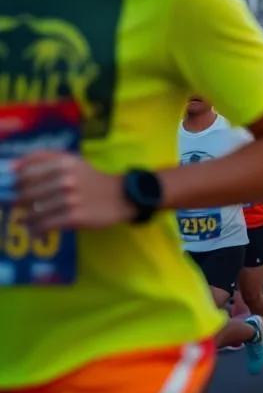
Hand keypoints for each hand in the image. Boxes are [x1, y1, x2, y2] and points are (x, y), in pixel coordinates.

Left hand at [15, 151, 132, 231]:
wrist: (122, 196)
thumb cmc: (93, 178)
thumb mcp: (73, 161)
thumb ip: (44, 158)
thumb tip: (10, 167)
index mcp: (64, 163)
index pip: (26, 171)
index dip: (17, 182)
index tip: (19, 189)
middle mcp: (66, 179)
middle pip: (26, 193)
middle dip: (19, 202)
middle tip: (21, 207)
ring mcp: (70, 199)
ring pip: (33, 211)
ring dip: (27, 219)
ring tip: (29, 222)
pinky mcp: (74, 217)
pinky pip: (45, 225)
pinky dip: (37, 231)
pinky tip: (37, 234)